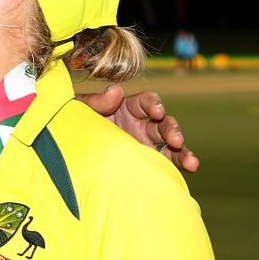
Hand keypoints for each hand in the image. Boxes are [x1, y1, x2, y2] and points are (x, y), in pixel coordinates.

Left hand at [84, 84, 198, 172]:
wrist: (67, 154)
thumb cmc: (74, 126)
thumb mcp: (80, 110)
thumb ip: (96, 101)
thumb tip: (116, 91)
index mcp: (127, 107)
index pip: (146, 102)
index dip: (153, 104)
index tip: (156, 111)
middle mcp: (140, 124)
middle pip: (162, 123)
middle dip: (171, 130)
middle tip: (175, 139)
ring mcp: (145, 144)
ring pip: (170, 145)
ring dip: (182, 151)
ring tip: (192, 162)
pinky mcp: (147, 162)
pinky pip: (166, 162)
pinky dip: (179, 165)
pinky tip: (191, 169)